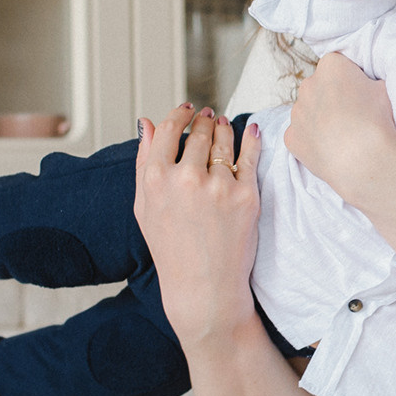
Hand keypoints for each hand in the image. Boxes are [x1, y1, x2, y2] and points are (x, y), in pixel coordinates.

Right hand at [133, 105, 261, 344]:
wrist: (204, 286)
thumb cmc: (171, 249)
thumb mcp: (144, 207)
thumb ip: (144, 162)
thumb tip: (147, 123)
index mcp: (156, 178)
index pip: (170, 130)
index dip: (180, 115)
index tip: (187, 109)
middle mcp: (186, 178)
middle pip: (200, 133)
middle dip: (204, 121)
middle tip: (209, 116)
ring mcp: (219, 186)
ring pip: (224, 141)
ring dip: (224, 128)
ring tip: (223, 125)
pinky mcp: (246, 195)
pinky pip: (251, 156)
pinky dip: (251, 139)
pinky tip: (251, 131)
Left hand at [284, 52, 395, 204]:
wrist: (363, 159)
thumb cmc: (377, 121)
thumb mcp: (384, 89)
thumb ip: (369, 83)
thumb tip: (366, 87)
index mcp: (331, 66)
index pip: (338, 67)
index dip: (351, 81)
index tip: (361, 96)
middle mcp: (308, 84)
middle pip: (320, 87)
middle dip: (332, 98)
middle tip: (352, 117)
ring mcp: (296, 112)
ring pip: (309, 111)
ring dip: (321, 119)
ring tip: (342, 136)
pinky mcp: (291, 137)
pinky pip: (301, 135)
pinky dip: (313, 141)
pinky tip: (331, 149)